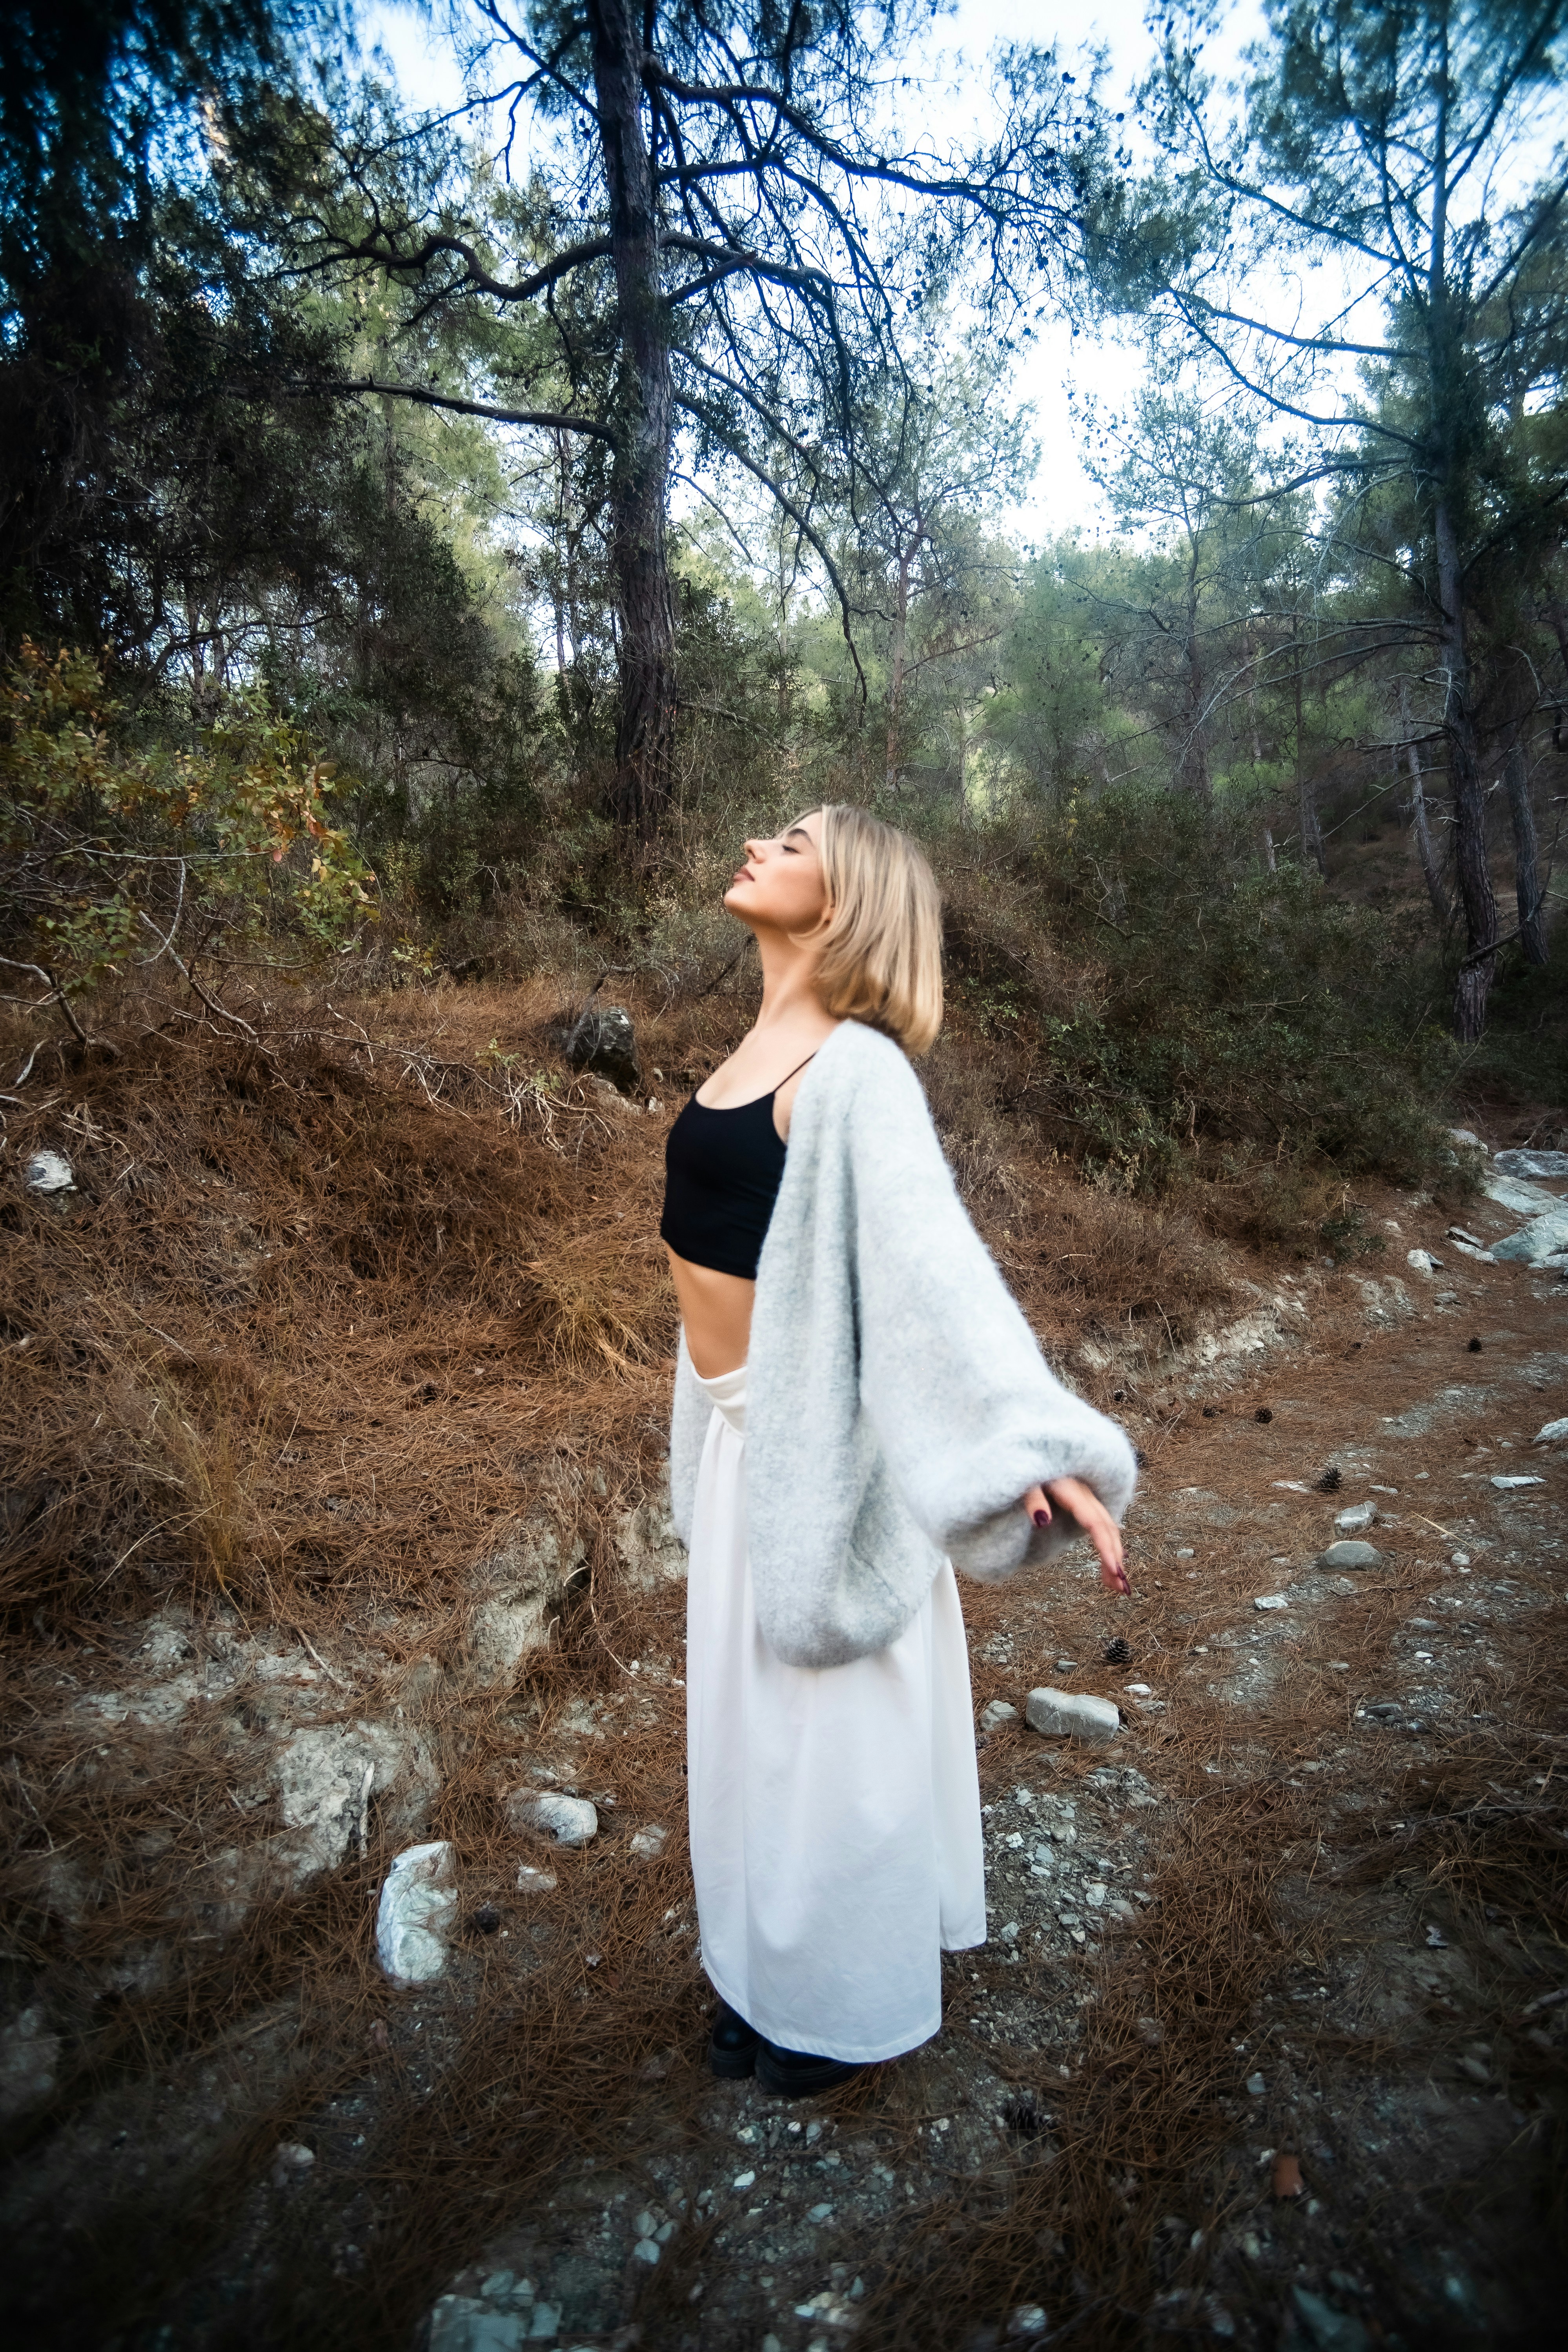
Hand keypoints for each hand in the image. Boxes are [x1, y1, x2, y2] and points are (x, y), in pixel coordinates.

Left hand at [1022, 1476, 1129, 1596]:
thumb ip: (1033, 1499)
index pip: (1095, 1523)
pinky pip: (1102, 1527)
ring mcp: (1087, 1500)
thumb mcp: (1024, 1482)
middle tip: (1121, 1588)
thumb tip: (1042, 1521)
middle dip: (1116, 1558)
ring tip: (1117, 1586)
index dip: (1106, 1547)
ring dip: (1115, 1556)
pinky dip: (1108, 1547)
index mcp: (1073, 1492)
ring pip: (1109, 1529)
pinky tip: (1111, 1565)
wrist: (1029, 1453)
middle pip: (1108, 1529)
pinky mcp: (1084, 1505)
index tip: (1114, 1570)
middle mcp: (1086, 1496)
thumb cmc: (1026, 1469)